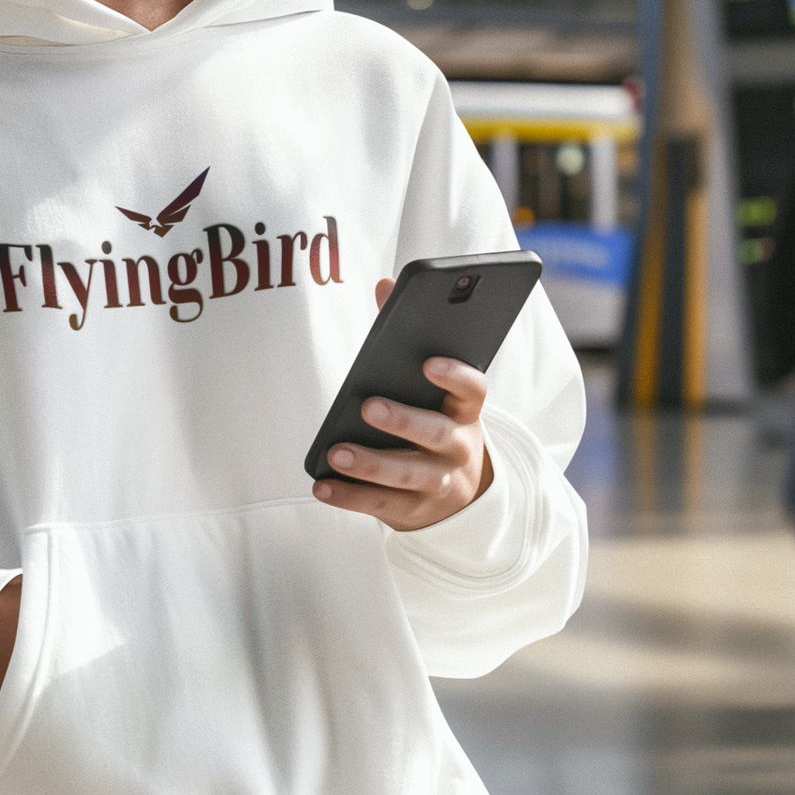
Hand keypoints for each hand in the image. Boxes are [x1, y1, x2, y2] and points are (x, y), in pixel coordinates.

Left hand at [312, 278, 492, 532]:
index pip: (473, 391)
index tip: (429, 361)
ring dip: (371, 464)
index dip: (456, 376)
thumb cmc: (432, 419)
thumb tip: (384, 284)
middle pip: (436, 435)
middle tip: (368, 405)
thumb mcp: (430, 386)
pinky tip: (321, 485)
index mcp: (465, 411)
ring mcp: (438, 483)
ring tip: (336, 452)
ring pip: (408, 475)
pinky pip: (381, 505)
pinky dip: (349, 497)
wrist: (458, 493)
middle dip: (404, 420)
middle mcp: (458, 448)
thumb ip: (406, 336)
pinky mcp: (412, 510)